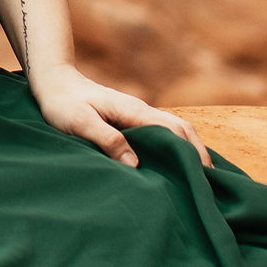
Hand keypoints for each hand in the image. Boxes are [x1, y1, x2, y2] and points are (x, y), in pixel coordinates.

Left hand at [33, 72, 212, 172]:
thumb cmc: (63, 104)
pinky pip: (161, 134)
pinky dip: (175, 148)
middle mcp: (142, 111)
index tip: (205, 176)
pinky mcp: (130, 121)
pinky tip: (174, 166)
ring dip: (190, 151)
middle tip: (211, 184)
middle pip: (182, 130)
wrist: (54, 82)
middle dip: (199, 154)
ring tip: (199, 180)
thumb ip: (107, 139)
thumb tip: (135, 164)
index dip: (192, 152)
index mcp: (134, 112)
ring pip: (174, 131)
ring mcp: (138, 115)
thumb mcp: (80, 123)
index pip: (175, 131)